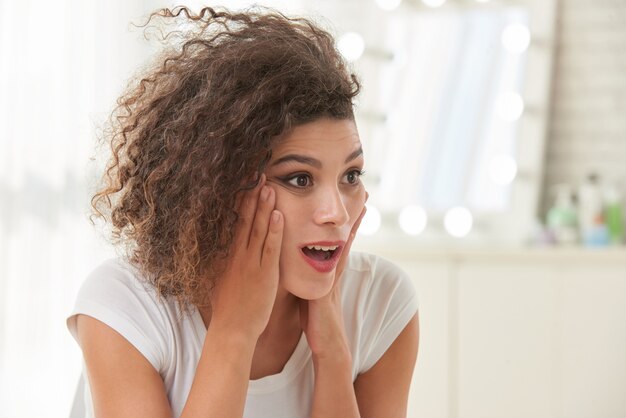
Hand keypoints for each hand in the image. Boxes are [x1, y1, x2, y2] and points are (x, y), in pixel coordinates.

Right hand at [209, 175, 283, 339]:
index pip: (231, 221)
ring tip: (267, 185)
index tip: (242, 182)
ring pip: (256, 230)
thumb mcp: (219, 279)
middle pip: (243, 219)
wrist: (232, 330)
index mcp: (227, 255)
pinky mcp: (264, 274)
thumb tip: (219, 247)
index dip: (237, 200)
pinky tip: (277, 215)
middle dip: (250, 195)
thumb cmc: (228, 308)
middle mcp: (236, 255)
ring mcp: (250, 264)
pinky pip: (269, 249)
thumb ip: (222, 261)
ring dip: (262, 207)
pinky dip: (273, 231)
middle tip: (255, 173)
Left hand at [299, 201, 366, 359]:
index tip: (354, 203)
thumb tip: (304, 265)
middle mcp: (334, 271)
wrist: (327, 345)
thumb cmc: (316, 320)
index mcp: (328, 271)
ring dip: (353, 227)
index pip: (338, 241)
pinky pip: (334, 263)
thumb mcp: (313, 294)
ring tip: (363, 205)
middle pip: (346, 238)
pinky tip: (345, 235)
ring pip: (343, 247)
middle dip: (355, 217)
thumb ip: (311, 278)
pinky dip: (341, 248)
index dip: (345, 223)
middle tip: (365, 195)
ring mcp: (334, 278)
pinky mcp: (329, 288)